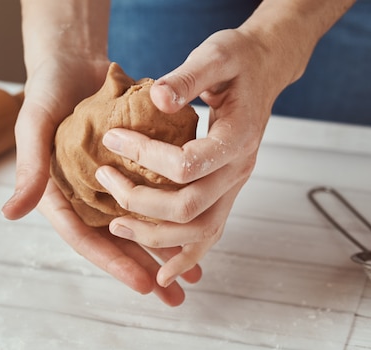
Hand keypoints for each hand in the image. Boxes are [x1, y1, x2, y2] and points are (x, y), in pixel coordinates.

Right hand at [1, 54, 200, 305]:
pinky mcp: (135, 168)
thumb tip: (10, 213)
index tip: (143, 285)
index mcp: (61, 196)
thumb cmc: (47, 91)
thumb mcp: (33, 126)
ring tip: (193, 277)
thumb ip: (29, 168)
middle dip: (147, 270)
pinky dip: (175, 213)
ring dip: (167, 251)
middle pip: (119, 241)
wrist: (74, 62)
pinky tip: (200, 228)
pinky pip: (157, 196)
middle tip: (174, 300)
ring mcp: (113, 185)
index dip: (114, 262)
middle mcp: (89, 197)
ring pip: (142, 224)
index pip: (87, 238)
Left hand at [93, 28, 293, 286]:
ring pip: (199, 231)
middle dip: (141, 201)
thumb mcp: (215, 55)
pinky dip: (186, 257)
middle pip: (190, 207)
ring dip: (156, 236)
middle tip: (105, 180)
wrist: (265, 70)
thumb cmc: (238, 60)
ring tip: (117, 226)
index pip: (187, 164)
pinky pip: (209, 234)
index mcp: (238, 137)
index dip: (145, 156)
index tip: (112, 138)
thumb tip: (156, 99)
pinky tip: (163, 274)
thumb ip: (188, 78)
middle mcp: (239, 169)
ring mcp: (235, 186)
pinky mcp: (226, 192)